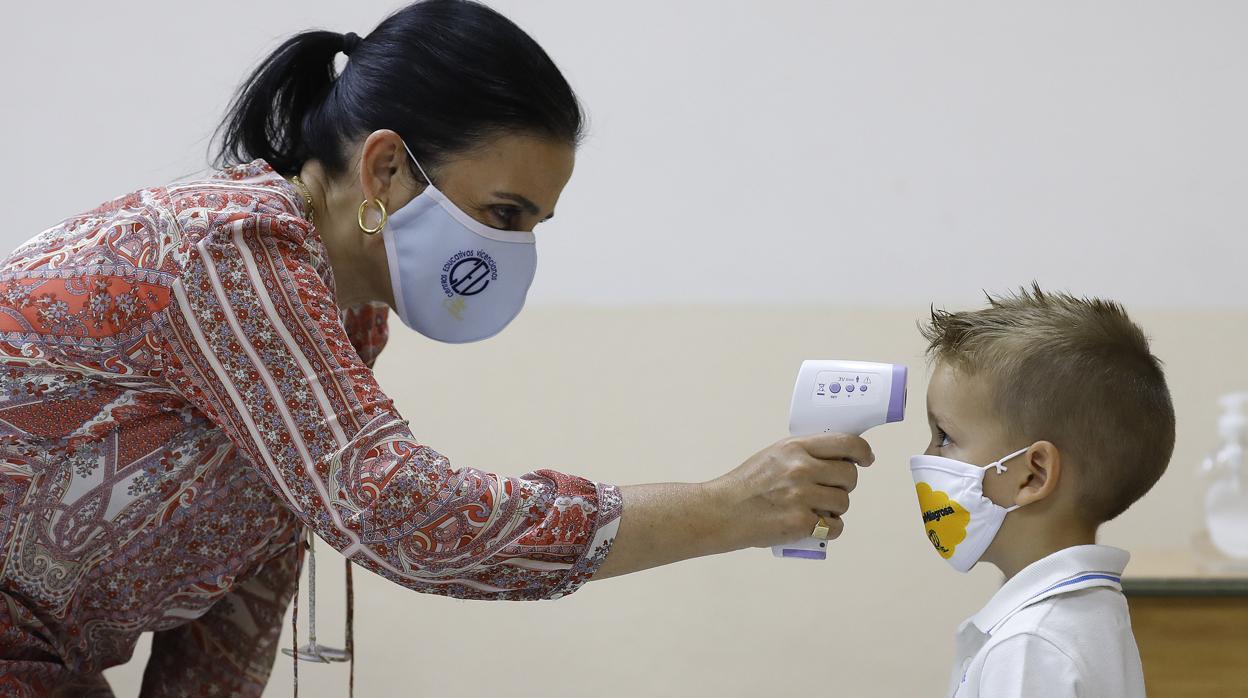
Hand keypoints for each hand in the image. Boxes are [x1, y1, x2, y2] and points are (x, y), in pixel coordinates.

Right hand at [704, 433, 874, 548]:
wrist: (721, 512)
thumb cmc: (746, 486)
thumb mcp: (774, 456)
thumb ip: (803, 454)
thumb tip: (837, 458)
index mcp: (795, 448)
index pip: (846, 443)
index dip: (862, 452)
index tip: (866, 459)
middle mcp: (801, 468)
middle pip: (849, 475)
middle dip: (844, 485)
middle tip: (828, 490)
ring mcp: (802, 496)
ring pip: (843, 502)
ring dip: (835, 509)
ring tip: (813, 509)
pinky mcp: (801, 522)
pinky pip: (834, 526)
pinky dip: (828, 529)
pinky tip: (813, 526)